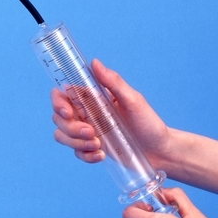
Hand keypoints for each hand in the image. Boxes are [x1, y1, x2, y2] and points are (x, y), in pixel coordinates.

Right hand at [50, 59, 173, 168]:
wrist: (160, 152)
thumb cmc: (149, 123)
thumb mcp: (133, 101)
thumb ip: (113, 82)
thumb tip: (95, 62)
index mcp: (92, 98)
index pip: (61, 95)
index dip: (57, 102)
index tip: (68, 112)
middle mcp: (85, 113)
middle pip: (58, 118)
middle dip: (70, 128)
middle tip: (91, 132)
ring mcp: (87, 131)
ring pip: (62, 135)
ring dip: (76, 142)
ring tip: (97, 145)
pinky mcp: (90, 148)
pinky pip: (75, 152)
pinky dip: (85, 155)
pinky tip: (101, 155)